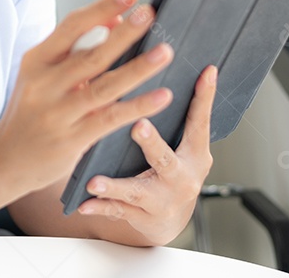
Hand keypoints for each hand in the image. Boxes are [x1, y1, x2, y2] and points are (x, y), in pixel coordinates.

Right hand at [0, 0, 174, 197]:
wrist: (4, 159)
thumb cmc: (30, 111)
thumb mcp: (43, 74)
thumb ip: (74, 49)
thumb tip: (115, 20)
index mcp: (36, 60)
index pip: (71, 25)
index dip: (103, 7)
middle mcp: (44, 84)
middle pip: (91, 54)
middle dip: (124, 33)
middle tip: (150, 14)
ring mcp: (58, 113)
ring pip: (104, 86)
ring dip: (138, 68)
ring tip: (164, 52)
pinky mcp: (71, 140)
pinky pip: (111, 118)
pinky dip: (138, 106)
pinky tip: (161, 96)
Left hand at [75, 62, 217, 246]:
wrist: (168, 220)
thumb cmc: (174, 171)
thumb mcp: (186, 144)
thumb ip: (186, 113)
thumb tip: (191, 68)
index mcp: (195, 155)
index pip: (200, 122)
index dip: (204, 97)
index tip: (205, 73)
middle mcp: (181, 178)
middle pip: (166, 159)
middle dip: (152, 143)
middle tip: (139, 126)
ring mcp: (161, 200)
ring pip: (136, 191)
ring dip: (114, 186)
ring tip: (94, 181)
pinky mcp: (141, 217)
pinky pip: (117, 210)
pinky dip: (100, 206)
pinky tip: (83, 203)